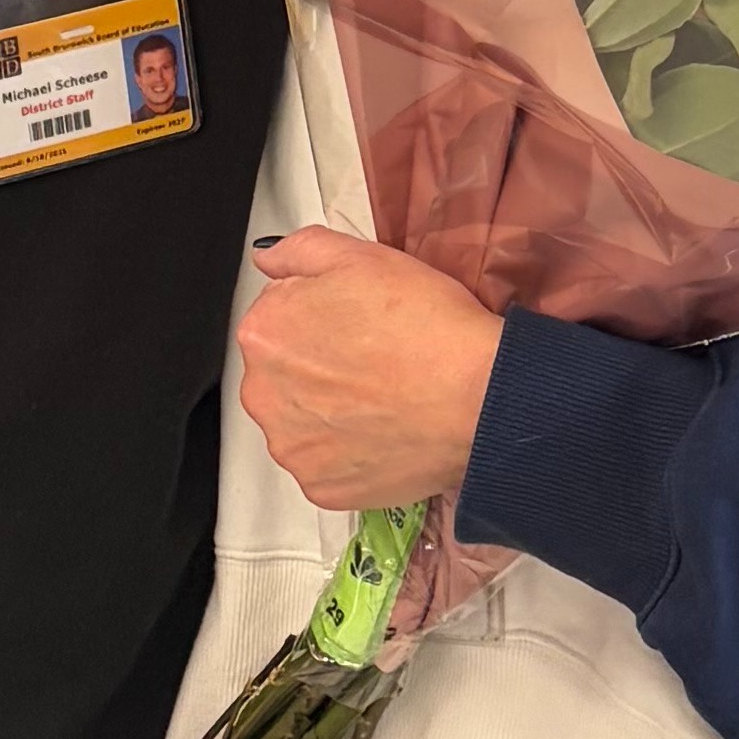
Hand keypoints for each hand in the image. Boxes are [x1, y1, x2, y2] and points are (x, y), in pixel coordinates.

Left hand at [238, 228, 503, 517]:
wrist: (476, 396)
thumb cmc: (424, 322)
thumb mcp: (362, 256)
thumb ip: (299, 250)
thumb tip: (267, 261)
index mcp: (263, 334)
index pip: (278, 318)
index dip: (322, 316)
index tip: (358, 322)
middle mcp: (261, 396)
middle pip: (282, 375)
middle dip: (317, 367)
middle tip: (374, 361)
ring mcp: (290, 449)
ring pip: (301, 423)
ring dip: (329, 412)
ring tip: (382, 400)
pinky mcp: (320, 488)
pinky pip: (326, 465)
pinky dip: (349, 453)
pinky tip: (384, 432)